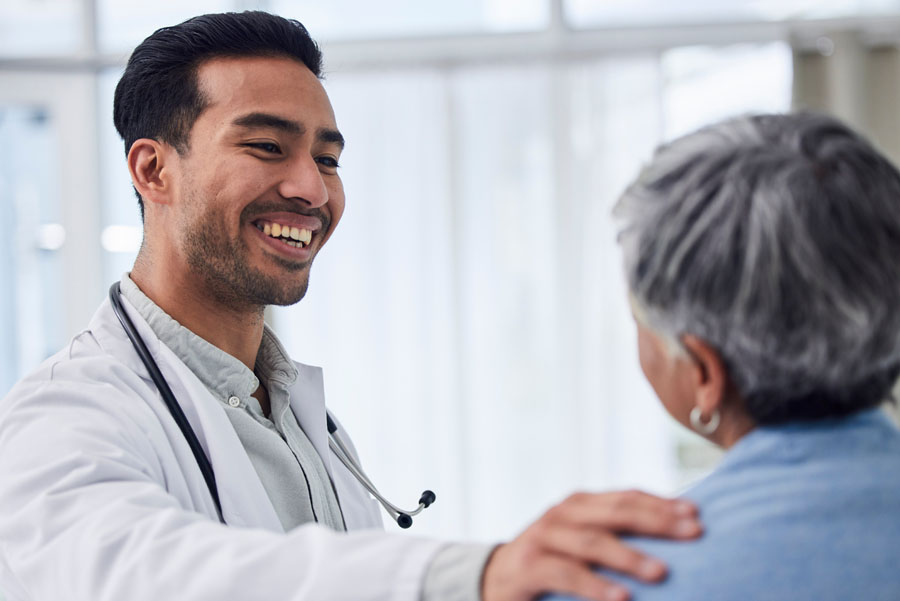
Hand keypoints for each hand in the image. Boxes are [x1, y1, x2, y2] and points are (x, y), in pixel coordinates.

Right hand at [480, 490, 701, 600]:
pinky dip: (596, 586)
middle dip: (657, 521)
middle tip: (693, 532)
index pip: (627, 497)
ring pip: (593, 542)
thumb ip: (614, 536)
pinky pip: (568, 574)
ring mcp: (545, 537)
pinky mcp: (530, 566)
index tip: (697, 515)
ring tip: (662, 573)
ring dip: (629, 557)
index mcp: (580, 504)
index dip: (662, 503)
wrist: (494, 580)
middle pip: (616, 512)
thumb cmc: (552, 563)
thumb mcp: (581, 542)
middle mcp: (563, 513)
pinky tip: (622, 598)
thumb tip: (673, 538)